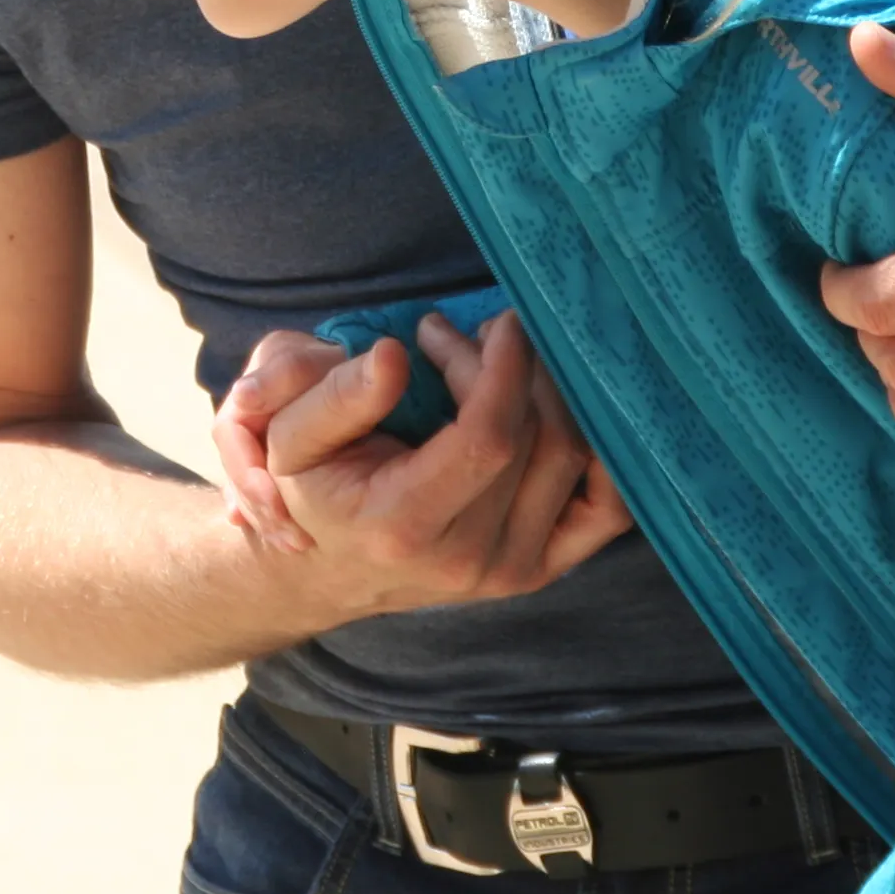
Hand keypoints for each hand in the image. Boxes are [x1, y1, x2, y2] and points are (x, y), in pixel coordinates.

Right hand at [209, 313, 629, 615]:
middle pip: (532, 440)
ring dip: (547, 393)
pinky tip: (568, 405)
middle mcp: (469, 561)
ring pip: (572, 460)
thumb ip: (336, 396)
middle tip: (466, 337)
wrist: (333, 567)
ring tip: (498, 362)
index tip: (495, 322)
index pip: (488, 439)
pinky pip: (605, 509)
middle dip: (511, 369)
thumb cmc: (313, 487)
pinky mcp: (542, 569)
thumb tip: (393, 356)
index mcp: (404, 526)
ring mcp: (512, 571)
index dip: (503, 369)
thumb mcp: (289, 437)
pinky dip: (604, 452)